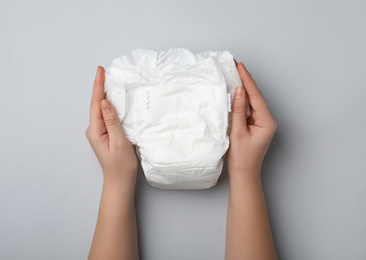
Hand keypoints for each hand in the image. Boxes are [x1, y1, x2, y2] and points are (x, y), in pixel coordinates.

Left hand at [86, 66, 137, 181]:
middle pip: (97, 104)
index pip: (96, 103)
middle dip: (101, 86)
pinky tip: (114, 101)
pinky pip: (107, 116)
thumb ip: (112, 121)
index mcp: (95, 130)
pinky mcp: (106, 134)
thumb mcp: (119, 141)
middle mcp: (95, 129)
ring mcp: (99, 132)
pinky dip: (110, 106)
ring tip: (110, 81)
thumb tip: (105, 102)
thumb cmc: (121, 165)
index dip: (98, 85)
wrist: (120, 181)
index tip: (100, 70)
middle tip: (105, 71)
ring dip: (105, 95)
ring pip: (102, 109)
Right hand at [226, 62, 276, 175]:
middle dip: (245, 80)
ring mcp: (261, 122)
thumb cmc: (242, 158)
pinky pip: (248, 108)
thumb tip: (238, 91)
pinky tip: (235, 91)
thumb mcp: (237, 132)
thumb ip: (238, 110)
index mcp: (267, 121)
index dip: (247, 80)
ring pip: (252, 101)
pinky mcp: (255, 124)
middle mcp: (267, 120)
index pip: (256, 96)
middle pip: (255, 96)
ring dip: (243, 88)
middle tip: (236, 65)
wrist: (244, 174)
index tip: (240, 66)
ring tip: (234, 73)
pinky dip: (241, 99)